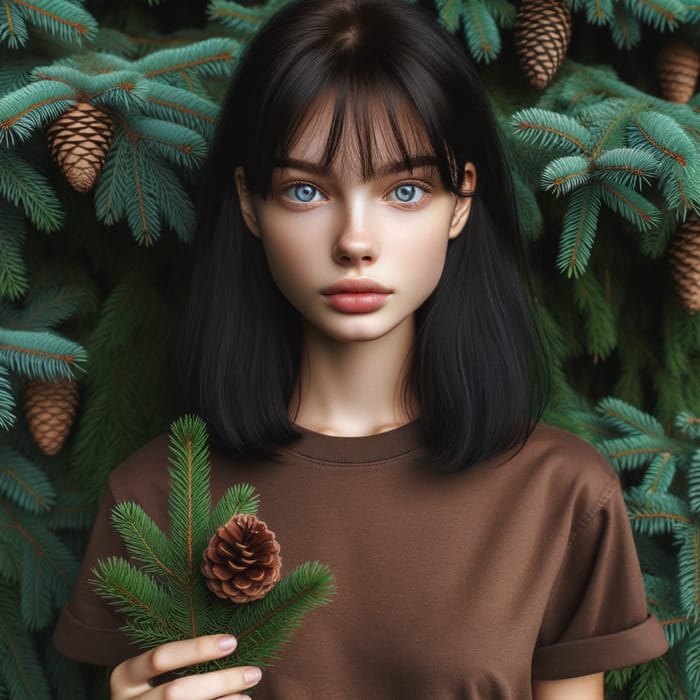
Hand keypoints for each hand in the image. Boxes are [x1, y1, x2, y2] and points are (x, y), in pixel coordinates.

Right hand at [110, 634, 261, 699]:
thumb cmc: (151, 692)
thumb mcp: (152, 675)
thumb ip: (180, 662)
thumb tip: (228, 645)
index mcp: (124, 677)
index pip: (160, 658)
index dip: (197, 649)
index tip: (232, 642)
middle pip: (176, 692)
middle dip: (219, 681)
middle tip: (253, 672)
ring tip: (247, 695)